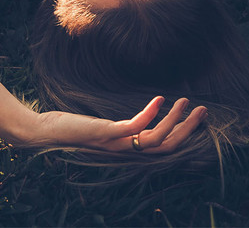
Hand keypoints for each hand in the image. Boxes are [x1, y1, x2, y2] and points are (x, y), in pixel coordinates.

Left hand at [19, 95, 207, 153]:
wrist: (45, 132)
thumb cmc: (71, 128)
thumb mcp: (102, 127)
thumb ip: (120, 128)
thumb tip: (134, 121)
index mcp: (128, 149)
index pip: (164, 147)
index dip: (183, 135)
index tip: (196, 117)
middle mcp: (126, 150)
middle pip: (168, 145)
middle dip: (188, 128)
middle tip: (203, 110)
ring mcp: (118, 143)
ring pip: (157, 138)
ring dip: (175, 121)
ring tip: (186, 101)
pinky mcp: (107, 134)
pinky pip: (136, 126)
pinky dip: (150, 113)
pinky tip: (160, 99)